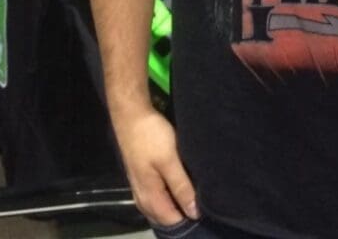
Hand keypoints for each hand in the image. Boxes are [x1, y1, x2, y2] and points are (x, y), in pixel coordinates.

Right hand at [111, 107, 198, 227]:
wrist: (130, 114)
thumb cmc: (151, 136)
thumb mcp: (170, 161)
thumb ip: (181, 187)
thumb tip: (195, 214)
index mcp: (149, 197)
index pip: (172, 222)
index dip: (189, 220)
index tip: (206, 210)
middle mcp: (142, 198)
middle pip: (165, 218)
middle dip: (183, 215)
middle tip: (203, 204)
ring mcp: (139, 187)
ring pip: (160, 208)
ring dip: (175, 206)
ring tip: (195, 197)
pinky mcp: (141, 177)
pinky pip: (156, 198)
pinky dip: (168, 197)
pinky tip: (179, 188)